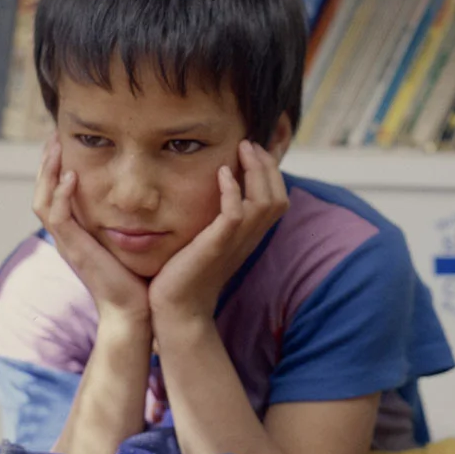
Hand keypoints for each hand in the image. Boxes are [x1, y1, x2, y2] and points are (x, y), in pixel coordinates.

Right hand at [33, 136, 151, 325]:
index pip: (55, 194)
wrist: (134, 312)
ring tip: (54, 147)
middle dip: (46, 163)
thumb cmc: (138, 279)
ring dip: (47, 172)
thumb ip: (128, 220)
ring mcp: (67, 244)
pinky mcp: (74, 250)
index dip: (56, 169)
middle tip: (53, 136)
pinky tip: (71, 176)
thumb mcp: (129, 241)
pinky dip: (61, 196)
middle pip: (42, 192)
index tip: (65, 142)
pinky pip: (58, 217)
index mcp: (76, 233)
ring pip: (42, 201)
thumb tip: (145, 197)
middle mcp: (66, 237)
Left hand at [148, 140, 289, 328]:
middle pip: (278, 196)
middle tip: (249, 143)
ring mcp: (235, 243)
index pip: (278, 199)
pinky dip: (233, 190)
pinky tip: (222, 173)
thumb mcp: (208, 241)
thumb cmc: (186, 274)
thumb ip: (217, 220)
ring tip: (241, 149)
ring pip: (264, 201)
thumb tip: (214, 194)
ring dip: (255, 171)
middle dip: (267, 165)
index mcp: (250, 237)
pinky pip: (235, 214)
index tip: (255, 150)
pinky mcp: (216, 246)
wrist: (176, 310)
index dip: (272, 172)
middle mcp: (249, 239)